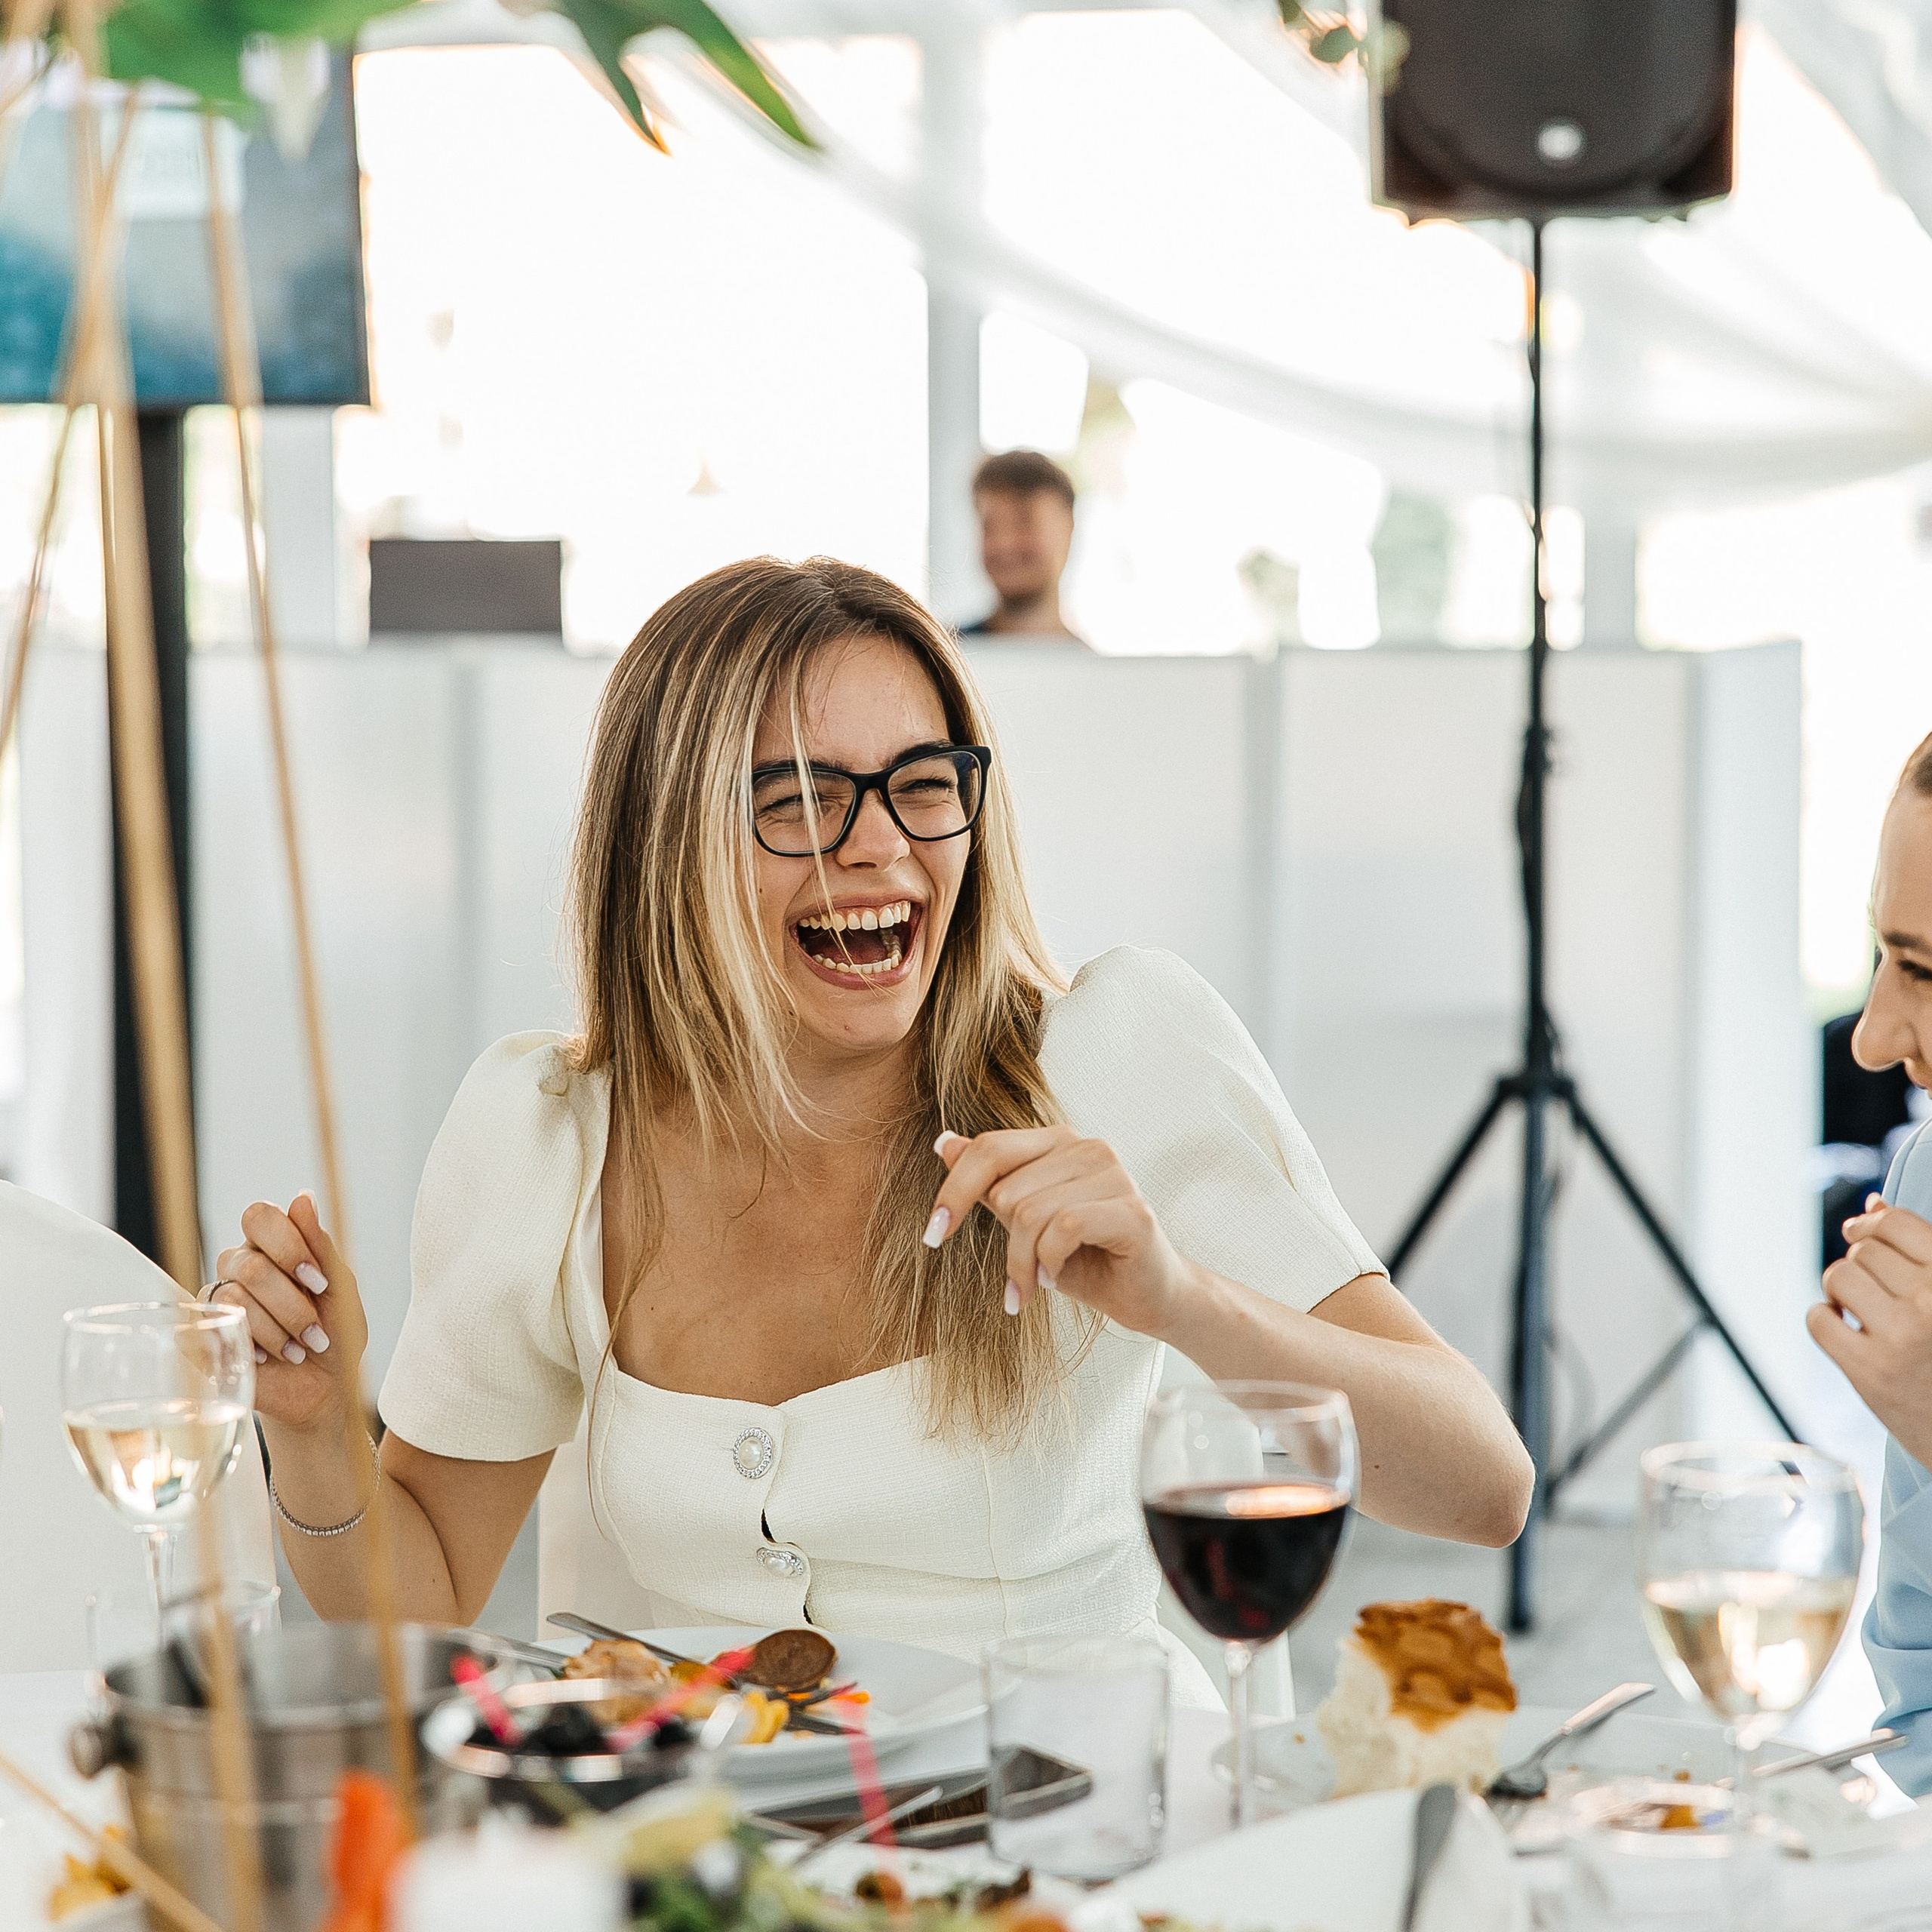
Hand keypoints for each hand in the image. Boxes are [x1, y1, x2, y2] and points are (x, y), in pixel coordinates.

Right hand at [212, 1192, 365, 1435]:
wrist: (324, 1389)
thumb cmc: (336, 1334)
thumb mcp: (340, 1289)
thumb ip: (320, 1245)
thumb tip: (303, 1196)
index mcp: (271, 1246)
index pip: (259, 1215)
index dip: (288, 1245)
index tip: (319, 1281)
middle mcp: (238, 1267)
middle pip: (250, 1265)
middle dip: (292, 1303)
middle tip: (317, 1329)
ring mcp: (217, 1302)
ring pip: (234, 1297)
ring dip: (279, 1329)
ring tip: (301, 1349)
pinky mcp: (202, 1337)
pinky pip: (214, 1328)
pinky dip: (254, 1346)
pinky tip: (271, 1358)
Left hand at [925, 1126, 1200, 1333]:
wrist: (1148, 1297)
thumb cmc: (1086, 1259)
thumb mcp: (1026, 1224)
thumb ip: (991, 1183)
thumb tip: (945, 1142)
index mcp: (1059, 1142)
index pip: (990, 1148)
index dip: (953, 1191)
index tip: (932, 1235)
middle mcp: (1088, 1147)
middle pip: (1006, 1190)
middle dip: (1005, 1246)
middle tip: (1022, 1277)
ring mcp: (1115, 1174)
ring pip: (1030, 1214)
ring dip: (1026, 1263)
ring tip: (1041, 1281)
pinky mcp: (1132, 1209)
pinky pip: (1063, 1229)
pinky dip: (1050, 1263)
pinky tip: (1060, 1278)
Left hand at [1810, 1197, 1931, 1467]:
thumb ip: (1921, 1251)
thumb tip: (1873, 1202)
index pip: (1897, 1224)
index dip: (1871, 1223)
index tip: (1861, 1231)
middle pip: (1864, 1251)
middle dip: (1862, 1264)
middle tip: (1880, 1293)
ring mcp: (1901, 1339)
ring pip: (1838, 1276)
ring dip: (1841, 1288)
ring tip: (1861, 1308)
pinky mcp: (1870, 1372)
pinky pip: (1818, 1319)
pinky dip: (1825, 1319)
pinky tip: (1847, 1331)